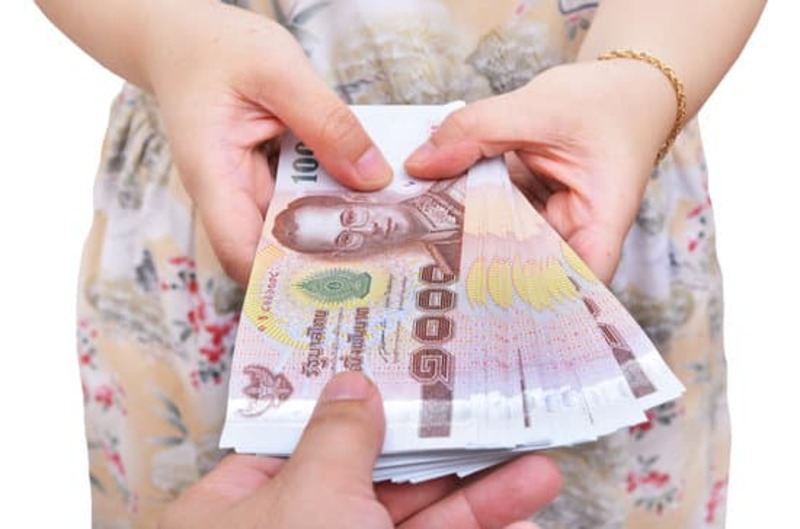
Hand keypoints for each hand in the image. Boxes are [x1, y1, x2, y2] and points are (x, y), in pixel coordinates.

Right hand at [144, 2, 391, 284]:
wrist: (186, 39)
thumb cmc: (217, 49)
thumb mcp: (279, 70)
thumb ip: (327, 122)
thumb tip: (373, 178)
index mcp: (213, 174)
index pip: (240, 252)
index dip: (283, 278)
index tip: (336, 282)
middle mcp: (228, 194)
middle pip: (274, 249)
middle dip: (324, 258)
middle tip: (384, 261)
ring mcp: (248, 190)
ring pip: (293, 227)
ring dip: (333, 229)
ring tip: (388, 233)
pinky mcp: (266, 179)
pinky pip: (301, 200)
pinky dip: (330, 198)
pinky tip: (368, 196)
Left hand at [158, 372, 560, 528]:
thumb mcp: (311, 497)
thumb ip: (337, 436)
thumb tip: (352, 383)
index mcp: (238, 506)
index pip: (299, 439)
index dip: (355, 406)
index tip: (407, 377)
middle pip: (370, 478)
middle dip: (441, 452)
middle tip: (495, 420)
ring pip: (412, 523)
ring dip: (478, 499)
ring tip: (540, 472)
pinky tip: (519, 520)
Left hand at [405, 60, 676, 282]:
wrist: (620, 91)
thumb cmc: (603, 103)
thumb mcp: (538, 107)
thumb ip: (476, 131)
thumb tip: (417, 165)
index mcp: (600, 221)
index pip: (572, 282)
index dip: (529, 300)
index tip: (480, 300)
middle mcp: (573, 236)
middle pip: (526, 269)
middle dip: (478, 270)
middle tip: (424, 268)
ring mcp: (545, 227)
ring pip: (501, 246)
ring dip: (462, 240)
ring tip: (414, 241)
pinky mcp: (524, 212)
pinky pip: (492, 220)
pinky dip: (464, 212)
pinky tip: (427, 213)